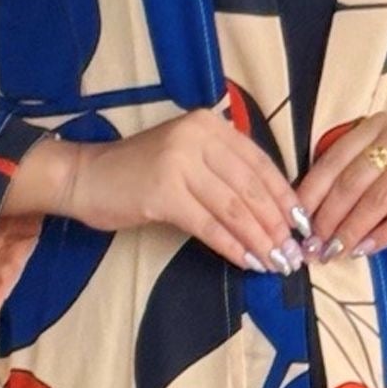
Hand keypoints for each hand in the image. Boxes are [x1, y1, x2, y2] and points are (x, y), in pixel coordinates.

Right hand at [5, 107, 304, 272]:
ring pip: (233, 208)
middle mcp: (197, 136)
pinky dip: (232, 246)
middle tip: (292, 253)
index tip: (302, 224)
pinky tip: (247, 262)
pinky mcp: (163, 192)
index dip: (285, 196)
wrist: (84, 177)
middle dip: (276, 224)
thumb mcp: (186, 156)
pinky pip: (209, 225)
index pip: (259, 163)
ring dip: (259, 240)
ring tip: (275, 262)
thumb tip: (272, 209)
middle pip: (250, 187)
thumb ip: (223, 170)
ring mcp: (179, 162)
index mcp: (208, 125)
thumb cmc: (137, 171)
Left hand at [296, 112, 386, 260]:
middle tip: (314, 248)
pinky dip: (385, 235)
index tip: (296, 227)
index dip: (311, 195)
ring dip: (353, 230)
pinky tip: (367, 250)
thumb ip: (349, 186)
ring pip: (380, 197)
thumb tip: (306, 223)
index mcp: (377, 126)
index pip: (334, 159)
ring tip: (336, 253)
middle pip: (354, 180)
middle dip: (329, 218)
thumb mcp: (381, 175)